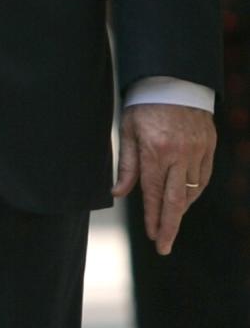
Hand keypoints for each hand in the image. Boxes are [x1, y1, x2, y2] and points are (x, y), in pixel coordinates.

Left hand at [113, 104, 215, 255]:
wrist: (173, 79)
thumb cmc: (143, 104)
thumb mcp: (128, 130)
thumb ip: (126, 165)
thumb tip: (118, 193)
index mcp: (155, 150)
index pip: (153, 193)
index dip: (152, 218)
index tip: (153, 237)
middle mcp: (178, 154)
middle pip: (176, 201)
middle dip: (169, 227)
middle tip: (164, 247)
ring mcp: (197, 151)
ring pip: (192, 192)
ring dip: (180, 210)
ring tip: (169, 222)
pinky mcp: (209, 147)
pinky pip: (203, 178)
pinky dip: (194, 193)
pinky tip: (185, 201)